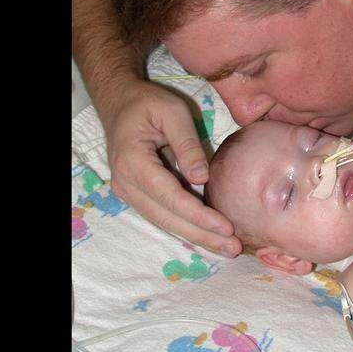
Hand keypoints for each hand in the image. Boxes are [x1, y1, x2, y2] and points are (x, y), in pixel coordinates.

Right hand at [104, 79, 242, 257]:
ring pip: (164, 222)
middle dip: (201, 235)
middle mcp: (126, 183)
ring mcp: (129, 191)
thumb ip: (187, 143)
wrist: (119, 102)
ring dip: (196, 237)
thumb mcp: (172, 111)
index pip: (168, 196)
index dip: (197, 215)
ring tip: (227, 248)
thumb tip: (202, 179)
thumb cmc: (147, 103)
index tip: (225, 227)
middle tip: (233, 249)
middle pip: (166, 217)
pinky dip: (187, 227)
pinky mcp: (138, 194)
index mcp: (132, 161)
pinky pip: (163, 215)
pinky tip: (209, 236)